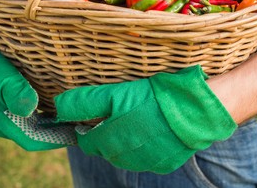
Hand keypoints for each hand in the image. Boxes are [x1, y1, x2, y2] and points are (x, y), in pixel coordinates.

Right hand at [0, 36, 76, 150]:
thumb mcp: (0, 74)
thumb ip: (15, 92)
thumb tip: (30, 109)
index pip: (31, 140)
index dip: (55, 140)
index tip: (76, 135)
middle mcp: (2, 124)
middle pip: (35, 136)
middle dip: (58, 134)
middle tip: (83, 127)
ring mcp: (5, 116)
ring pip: (35, 127)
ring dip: (55, 126)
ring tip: (77, 119)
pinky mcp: (10, 107)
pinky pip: (33, 117)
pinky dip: (48, 116)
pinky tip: (63, 108)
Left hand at [55, 65, 236, 173]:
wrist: (197, 110)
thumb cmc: (156, 99)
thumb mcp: (116, 93)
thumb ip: (85, 102)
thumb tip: (58, 107)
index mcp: (110, 141)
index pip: (86, 141)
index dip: (88, 127)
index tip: (95, 115)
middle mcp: (125, 158)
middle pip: (106, 148)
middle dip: (107, 133)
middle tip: (121, 111)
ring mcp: (146, 163)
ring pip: (126, 154)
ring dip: (127, 139)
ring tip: (141, 117)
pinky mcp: (165, 163)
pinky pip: (147, 156)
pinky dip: (147, 144)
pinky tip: (156, 128)